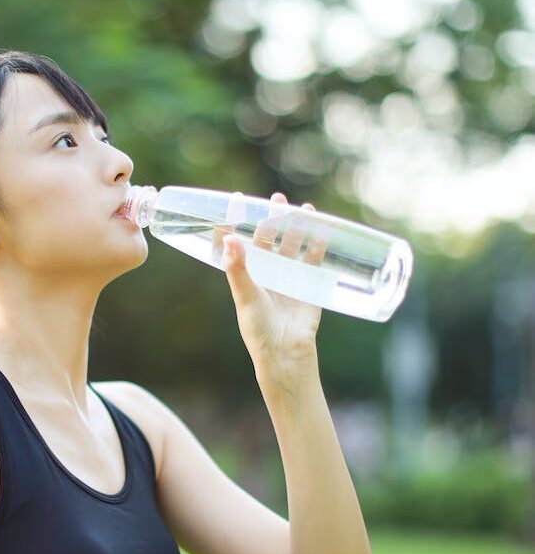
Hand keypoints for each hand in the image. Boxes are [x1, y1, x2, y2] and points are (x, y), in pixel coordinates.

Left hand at [220, 192, 325, 379]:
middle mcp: (266, 272)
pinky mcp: (308, 285)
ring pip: (293, 244)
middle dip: (273, 217)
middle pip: (269, 238)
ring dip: (298, 226)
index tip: (237, 199)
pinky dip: (319, 243)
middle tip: (277, 199)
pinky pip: (314, 259)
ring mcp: (288, 277)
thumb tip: (229, 238)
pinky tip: (323, 228)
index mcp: (246, 274)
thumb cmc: (259, 330)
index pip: (239, 241)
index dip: (236, 221)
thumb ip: (237, 269)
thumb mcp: (245, 297)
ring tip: (303, 208)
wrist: (286, 354)